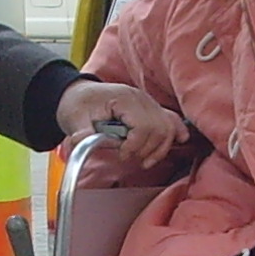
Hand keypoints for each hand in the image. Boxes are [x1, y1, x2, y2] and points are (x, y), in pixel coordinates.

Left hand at [58, 79, 183, 170]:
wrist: (78, 95)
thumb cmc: (78, 104)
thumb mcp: (75, 119)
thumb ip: (83, 134)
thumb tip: (82, 143)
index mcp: (123, 98)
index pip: (143, 125)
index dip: (134, 146)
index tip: (122, 155)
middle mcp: (141, 99)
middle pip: (160, 128)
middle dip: (146, 149)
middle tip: (129, 157)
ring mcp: (148, 103)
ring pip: (169, 128)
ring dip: (160, 148)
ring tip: (144, 159)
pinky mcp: (150, 110)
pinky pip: (171, 120)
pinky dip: (175, 132)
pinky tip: (179, 140)